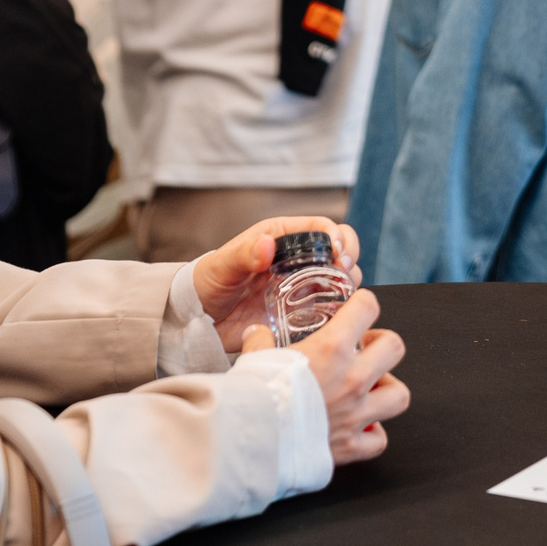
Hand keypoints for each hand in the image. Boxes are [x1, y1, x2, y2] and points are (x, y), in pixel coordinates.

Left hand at [192, 216, 361, 348]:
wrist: (197, 318)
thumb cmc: (207, 282)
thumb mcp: (222, 266)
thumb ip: (243, 255)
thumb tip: (266, 245)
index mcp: (281, 237)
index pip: (322, 227)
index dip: (337, 237)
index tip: (338, 253)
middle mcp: (297, 259)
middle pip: (340, 250)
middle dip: (350, 258)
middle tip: (345, 272)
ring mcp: (301, 285)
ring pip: (340, 279)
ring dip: (348, 285)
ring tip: (341, 296)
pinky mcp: (300, 311)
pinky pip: (329, 308)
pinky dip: (338, 311)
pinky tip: (334, 317)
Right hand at [240, 289, 408, 464]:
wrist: (252, 443)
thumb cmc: (254, 400)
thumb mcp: (254, 358)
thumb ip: (259, 342)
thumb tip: (257, 333)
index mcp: (331, 349)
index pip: (367, 308)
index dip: (364, 304)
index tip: (358, 308)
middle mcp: (351, 379)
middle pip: (394, 347)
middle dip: (382, 344)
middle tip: (366, 348)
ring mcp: (355, 414)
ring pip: (398, 394)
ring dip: (387, 388)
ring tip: (371, 387)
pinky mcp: (350, 446)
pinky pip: (378, 440)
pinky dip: (373, 434)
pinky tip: (359, 427)